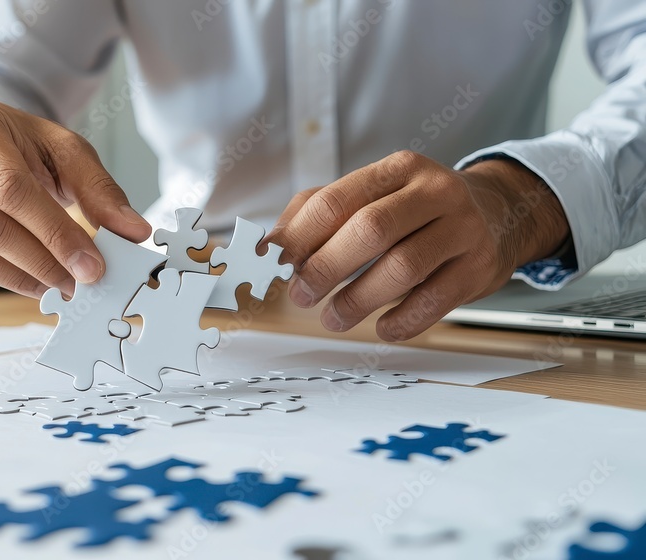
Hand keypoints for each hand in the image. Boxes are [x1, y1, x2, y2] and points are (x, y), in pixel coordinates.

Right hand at [0, 100, 151, 296]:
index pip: (11, 188)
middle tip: (80, 283)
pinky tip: (32, 280)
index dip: (54, 232)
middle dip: (41, 261)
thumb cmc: (15, 141)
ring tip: (60, 286)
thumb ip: (99, 188)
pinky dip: (1, 277)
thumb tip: (134, 231)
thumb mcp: (61, 149)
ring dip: (22, 278)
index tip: (91, 265)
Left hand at [264, 151, 569, 340]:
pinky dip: (401, 320)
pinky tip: (381, 327)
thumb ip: (318, 212)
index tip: (277, 262)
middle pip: (369, 230)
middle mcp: (434, 193)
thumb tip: (272, 245)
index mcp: (398, 169)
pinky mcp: (479, 267)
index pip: (337, 199)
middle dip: (326, 268)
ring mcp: (462, 229)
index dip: (301, 235)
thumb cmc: (418, 209)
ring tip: (334, 317)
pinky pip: (434, 301)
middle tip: (302, 294)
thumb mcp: (373, 194)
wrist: (500, 213)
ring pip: (403, 267)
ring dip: (358, 299)